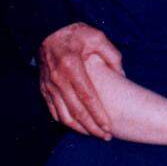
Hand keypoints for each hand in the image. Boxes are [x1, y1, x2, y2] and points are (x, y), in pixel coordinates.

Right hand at [39, 23, 122, 138]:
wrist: (48, 29)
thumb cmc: (76, 33)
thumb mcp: (97, 37)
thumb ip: (112, 56)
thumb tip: (122, 75)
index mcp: (72, 66)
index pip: (88, 98)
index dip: (98, 115)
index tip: (109, 127)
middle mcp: (58, 79)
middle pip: (76, 111)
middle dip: (92, 127)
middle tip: (105, 137)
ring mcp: (49, 85)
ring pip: (63, 115)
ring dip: (79, 128)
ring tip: (93, 134)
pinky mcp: (43, 88)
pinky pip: (53, 110)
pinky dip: (64, 121)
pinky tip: (76, 126)